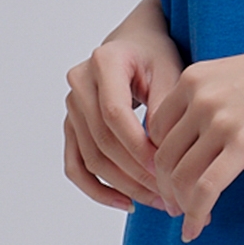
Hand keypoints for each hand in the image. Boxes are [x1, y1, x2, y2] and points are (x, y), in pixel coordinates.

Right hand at [64, 0, 184, 213]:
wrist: (137, 42)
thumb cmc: (157, 54)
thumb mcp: (172, 69)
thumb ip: (166, 106)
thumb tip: (163, 152)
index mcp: (105, 61)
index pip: (114, 113)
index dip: (137, 145)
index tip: (165, 169)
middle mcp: (80, 82)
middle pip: (102, 140)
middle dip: (135, 172)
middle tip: (169, 194)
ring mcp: (71, 106)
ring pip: (90, 157)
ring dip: (123, 185)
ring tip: (158, 201)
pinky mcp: (72, 126)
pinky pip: (76, 165)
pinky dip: (97, 188)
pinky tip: (126, 202)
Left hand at [147, 25, 243, 241]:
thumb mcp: (233, 76)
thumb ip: (207, 100)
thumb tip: (194, 140)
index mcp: (193, 79)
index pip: (155, 131)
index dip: (157, 162)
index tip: (169, 180)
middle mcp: (200, 98)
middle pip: (163, 157)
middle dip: (165, 189)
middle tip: (175, 207)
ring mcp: (221, 120)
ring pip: (180, 176)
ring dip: (180, 205)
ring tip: (189, 219)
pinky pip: (207, 189)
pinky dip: (195, 214)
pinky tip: (195, 229)